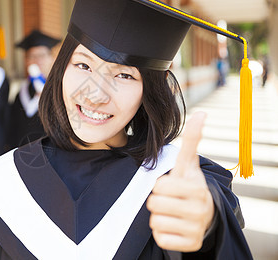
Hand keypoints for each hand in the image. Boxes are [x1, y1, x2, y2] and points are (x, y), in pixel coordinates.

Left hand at [146, 112, 213, 251]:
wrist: (205, 214)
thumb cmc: (189, 185)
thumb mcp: (188, 164)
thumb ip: (192, 140)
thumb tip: (201, 114)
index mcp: (196, 188)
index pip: (159, 187)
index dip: (160, 185)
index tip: (170, 186)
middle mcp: (200, 210)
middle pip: (154, 205)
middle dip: (156, 201)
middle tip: (168, 200)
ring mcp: (196, 229)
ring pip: (155, 223)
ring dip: (158, 217)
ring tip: (171, 212)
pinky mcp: (190, 245)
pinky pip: (161, 239)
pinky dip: (162, 233)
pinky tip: (173, 226)